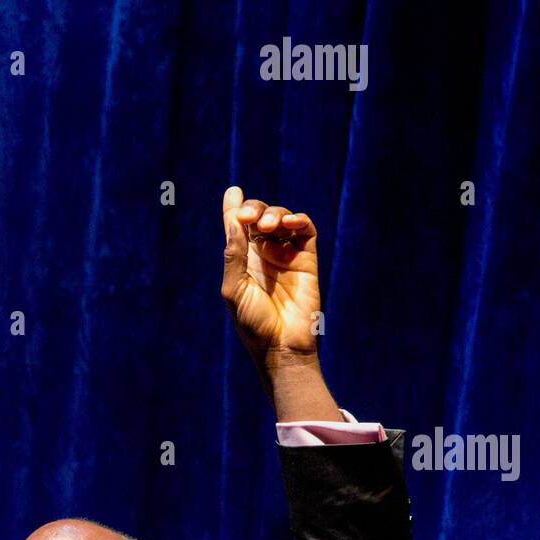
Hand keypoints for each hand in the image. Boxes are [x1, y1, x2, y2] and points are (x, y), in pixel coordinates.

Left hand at [221, 185, 320, 359]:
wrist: (282, 347)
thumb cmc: (253, 324)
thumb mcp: (234, 289)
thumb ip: (233, 254)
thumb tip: (234, 220)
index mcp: (242, 261)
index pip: (238, 227)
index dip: (234, 208)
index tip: (232, 192)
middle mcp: (264, 254)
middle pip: (259, 217)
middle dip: (254, 209)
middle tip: (250, 217)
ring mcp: (286, 255)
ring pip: (282, 219)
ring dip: (274, 214)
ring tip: (268, 224)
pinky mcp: (307, 259)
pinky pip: (305, 231)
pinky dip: (298, 220)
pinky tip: (289, 222)